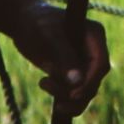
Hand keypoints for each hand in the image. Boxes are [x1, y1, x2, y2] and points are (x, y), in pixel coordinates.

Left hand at [14, 0, 109, 116]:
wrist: (23, 22)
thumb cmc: (35, 21)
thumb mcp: (48, 34)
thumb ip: (64, 56)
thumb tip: (77, 81)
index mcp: (95, 35)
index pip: (100, 64)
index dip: (89, 82)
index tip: (72, 94)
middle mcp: (94, 51)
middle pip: (94, 81)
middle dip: (72, 90)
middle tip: (44, 83)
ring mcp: (85, 63)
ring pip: (86, 92)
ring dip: (66, 97)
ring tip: (42, 83)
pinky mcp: (73, 74)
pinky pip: (76, 94)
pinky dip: (66, 102)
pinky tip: (53, 102)